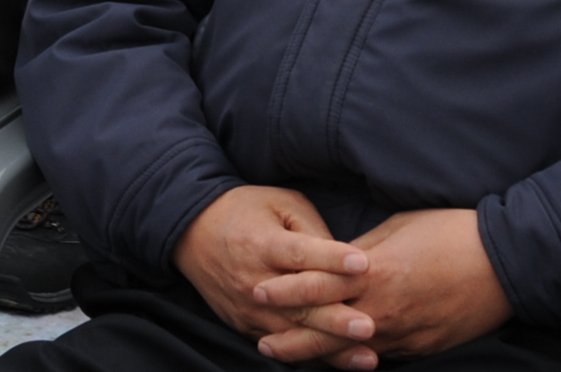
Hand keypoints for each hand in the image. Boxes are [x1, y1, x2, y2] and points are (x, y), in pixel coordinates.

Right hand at [174, 185, 367, 344]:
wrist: (192, 232)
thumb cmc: (245, 211)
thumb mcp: (279, 204)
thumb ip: (312, 231)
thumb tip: (345, 261)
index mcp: (262, 244)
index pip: (300, 255)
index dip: (332, 259)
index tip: (363, 264)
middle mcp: (253, 282)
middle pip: (300, 304)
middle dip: (336, 319)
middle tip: (368, 327)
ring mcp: (248, 309)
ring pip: (294, 334)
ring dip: (330, 347)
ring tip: (366, 357)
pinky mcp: (245, 325)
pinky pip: (282, 345)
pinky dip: (310, 354)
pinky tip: (339, 360)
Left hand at [269, 210, 509, 367]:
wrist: (506, 263)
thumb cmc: (453, 232)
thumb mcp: (401, 227)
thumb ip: (365, 250)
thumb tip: (339, 260)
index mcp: (375, 272)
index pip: (318, 286)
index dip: (285, 291)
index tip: (259, 293)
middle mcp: (383, 309)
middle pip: (326, 331)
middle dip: (292, 340)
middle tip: (263, 344)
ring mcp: (404, 334)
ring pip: (351, 352)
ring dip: (320, 355)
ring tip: (293, 356)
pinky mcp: (423, 348)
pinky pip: (383, 355)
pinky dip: (359, 357)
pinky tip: (344, 358)